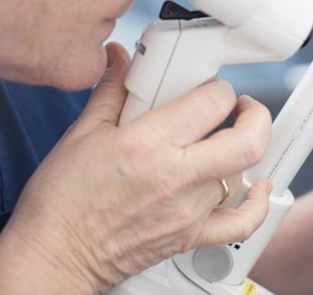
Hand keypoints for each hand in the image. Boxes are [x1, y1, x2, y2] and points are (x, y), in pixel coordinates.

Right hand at [0, 42, 272, 292]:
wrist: (55, 255)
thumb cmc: (62, 201)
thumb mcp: (81, 133)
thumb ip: (111, 90)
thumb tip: (120, 57)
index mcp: (148, 144)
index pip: (211, 103)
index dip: (217, 87)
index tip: (209, 88)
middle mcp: (175, 177)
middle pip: (247, 141)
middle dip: (255, 115)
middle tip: (242, 107)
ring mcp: (188, 210)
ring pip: (242, 173)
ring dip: (243, 151)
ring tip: (227, 140)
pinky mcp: (191, 236)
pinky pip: (242, 223)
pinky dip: (258, 202)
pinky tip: (256, 185)